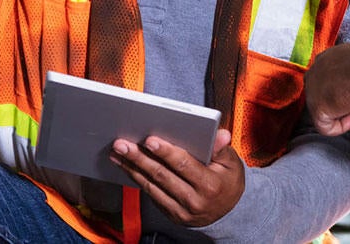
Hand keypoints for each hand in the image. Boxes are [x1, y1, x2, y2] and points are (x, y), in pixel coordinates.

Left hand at [109, 128, 243, 226]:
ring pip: (152, 186)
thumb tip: (220, 133)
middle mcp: (194, 200)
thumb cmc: (228, 182)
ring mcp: (181, 210)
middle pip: (162, 175)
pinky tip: (126, 166)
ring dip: (132, 168)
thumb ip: (222, 148)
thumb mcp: (232, 164)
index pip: (183, 165)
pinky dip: (137, 179)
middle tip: (122, 144)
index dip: (166, 152)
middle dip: (139, 158)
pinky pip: (151, 194)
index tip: (149, 140)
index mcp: (209, 184)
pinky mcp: (172, 214)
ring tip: (117, 153)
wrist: (229, 214)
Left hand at [305, 39, 349, 134]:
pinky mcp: (316, 107)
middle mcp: (314, 73)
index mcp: (324, 60)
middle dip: (346, 105)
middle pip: (326, 97)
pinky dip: (344, 126)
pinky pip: (327, 127)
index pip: (328, 82)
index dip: (346, 93)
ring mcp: (312, 90)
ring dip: (348, 116)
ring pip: (326, 113)